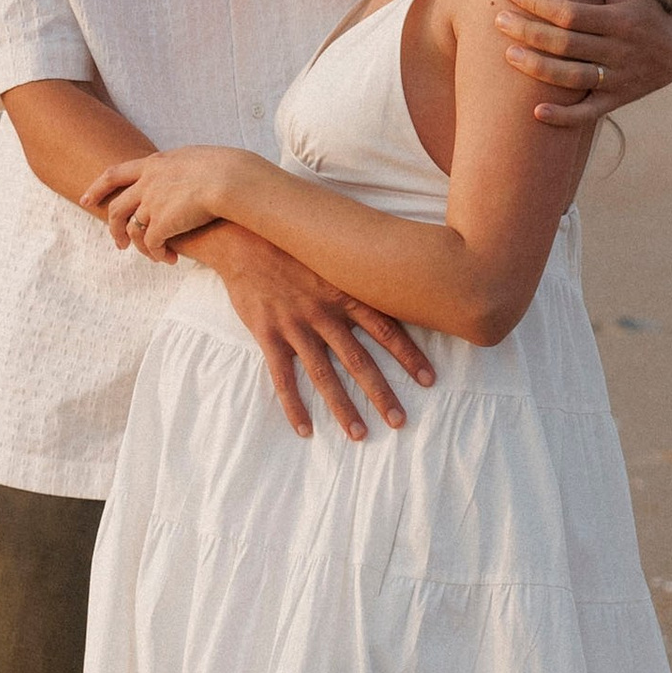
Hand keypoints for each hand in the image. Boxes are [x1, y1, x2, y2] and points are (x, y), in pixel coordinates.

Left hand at [85, 147, 240, 259]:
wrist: (231, 179)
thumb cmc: (227, 169)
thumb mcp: (197, 159)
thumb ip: (183, 168)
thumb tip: (186, 175)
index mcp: (155, 164)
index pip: (115, 173)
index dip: (97, 187)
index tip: (87, 199)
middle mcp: (147, 183)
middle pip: (117, 207)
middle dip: (112, 227)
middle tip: (118, 243)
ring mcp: (152, 204)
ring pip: (131, 230)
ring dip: (137, 246)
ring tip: (151, 256)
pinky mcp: (162, 224)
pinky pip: (151, 245)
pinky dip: (157, 254)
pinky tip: (169, 259)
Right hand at [183, 224, 434, 442]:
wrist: (243, 238)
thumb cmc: (292, 246)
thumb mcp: (331, 255)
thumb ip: (357, 275)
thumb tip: (393, 282)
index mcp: (344, 293)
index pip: (385, 328)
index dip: (409, 355)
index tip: (429, 379)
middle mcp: (324, 313)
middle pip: (359, 361)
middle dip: (381, 393)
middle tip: (399, 420)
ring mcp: (295, 326)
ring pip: (324, 375)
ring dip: (343, 408)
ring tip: (360, 434)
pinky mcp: (268, 335)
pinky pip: (283, 378)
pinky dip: (294, 406)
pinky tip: (304, 430)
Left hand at [498, 0, 671, 124]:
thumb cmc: (644, 9)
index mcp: (621, 20)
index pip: (572, 13)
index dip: (541, 4)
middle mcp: (620, 51)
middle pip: (566, 44)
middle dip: (529, 32)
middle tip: (499, 20)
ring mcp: (618, 79)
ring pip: (572, 78)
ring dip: (538, 68)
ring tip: (508, 54)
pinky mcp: (615, 101)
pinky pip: (587, 114)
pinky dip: (563, 117)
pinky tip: (536, 112)